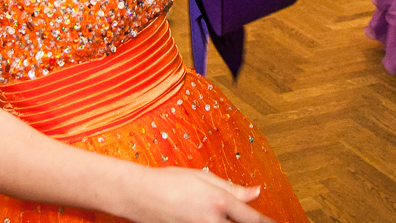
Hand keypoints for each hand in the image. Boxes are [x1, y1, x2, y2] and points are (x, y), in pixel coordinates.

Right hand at [125, 167, 274, 222]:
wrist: (139, 195)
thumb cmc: (168, 181)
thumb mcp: (203, 178)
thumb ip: (233, 188)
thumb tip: (257, 191)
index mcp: (218, 202)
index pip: (253, 219)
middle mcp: (211, 222)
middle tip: (255, 221)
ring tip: (227, 217)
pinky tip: (213, 220)